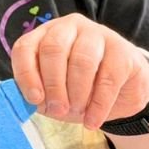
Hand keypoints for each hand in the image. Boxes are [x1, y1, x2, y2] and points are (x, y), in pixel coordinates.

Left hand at [11, 14, 148, 130]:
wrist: (122, 93)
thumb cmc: (80, 90)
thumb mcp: (54, 94)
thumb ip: (39, 96)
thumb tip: (30, 102)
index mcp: (45, 36)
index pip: (25, 47)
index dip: (26, 74)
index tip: (35, 99)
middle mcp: (69, 27)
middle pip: (54, 48)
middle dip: (54, 84)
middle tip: (58, 110)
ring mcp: (98, 34)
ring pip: (82, 60)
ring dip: (77, 93)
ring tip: (78, 111)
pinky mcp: (122, 50)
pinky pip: (108, 77)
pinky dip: (98, 105)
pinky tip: (93, 120)